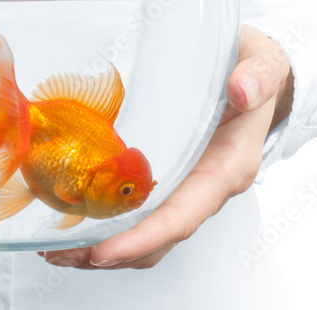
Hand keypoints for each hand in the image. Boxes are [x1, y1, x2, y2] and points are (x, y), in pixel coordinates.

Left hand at [39, 25, 293, 268]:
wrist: (254, 74)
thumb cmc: (254, 72)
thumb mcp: (261, 63)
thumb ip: (257, 76)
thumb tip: (241, 89)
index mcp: (227, 168)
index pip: (183, 216)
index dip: (143, 238)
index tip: (104, 251)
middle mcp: (204, 188)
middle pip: (156, 238)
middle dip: (109, 251)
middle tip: (59, 253)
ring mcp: (184, 187)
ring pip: (143, 233)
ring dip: (100, 245)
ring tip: (55, 249)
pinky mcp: (167, 178)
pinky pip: (137, 213)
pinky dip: (104, 224)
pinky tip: (69, 219)